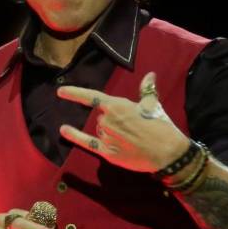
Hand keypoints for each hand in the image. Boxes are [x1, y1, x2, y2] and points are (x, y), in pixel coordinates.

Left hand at [56, 71, 188, 172]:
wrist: (167, 152)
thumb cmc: (160, 125)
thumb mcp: (153, 104)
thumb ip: (146, 89)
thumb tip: (150, 75)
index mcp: (117, 106)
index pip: (92, 97)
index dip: (75, 94)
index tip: (60, 92)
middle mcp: (108, 120)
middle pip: (101, 118)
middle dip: (113, 121)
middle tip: (132, 128)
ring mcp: (106, 137)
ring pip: (100, 131)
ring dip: (110, 133)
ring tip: (130, 139)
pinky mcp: (108, 153)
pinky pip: (87, 143)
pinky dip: (74, 136)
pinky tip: (63, 130)